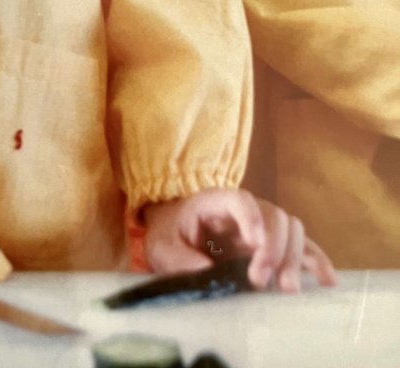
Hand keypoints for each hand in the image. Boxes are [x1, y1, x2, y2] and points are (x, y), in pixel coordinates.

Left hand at [142, 188, 336, 292]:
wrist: (172, 234)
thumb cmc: (168, 235)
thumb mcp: (162, 246)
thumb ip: (180, 258)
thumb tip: (207, 271)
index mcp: (215, 202)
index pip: (241, 200)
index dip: (252, 218)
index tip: (254, 245)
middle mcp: (245, 210)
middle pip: (274, 215)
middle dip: (274, 247)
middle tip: (261, 279)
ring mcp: (262, 226)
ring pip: (291, 228)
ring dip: (294, 257)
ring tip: (286, 288)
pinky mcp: (272, 245)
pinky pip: (301, 246)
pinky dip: (315, 260)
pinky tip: (326, 281)